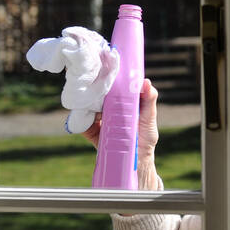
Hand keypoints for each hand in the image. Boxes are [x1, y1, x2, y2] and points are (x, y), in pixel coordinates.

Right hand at [82, 79, 161, 201]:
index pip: (111, 87)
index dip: (105, 76)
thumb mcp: (149, 117)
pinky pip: (83, 125)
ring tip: (85, 94)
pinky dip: (80, 120)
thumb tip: (146, 82)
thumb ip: (149, 100)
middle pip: (96, 95)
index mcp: (120, 102)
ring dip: (84, 101)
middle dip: (92, 86)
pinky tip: (82, 114)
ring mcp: (98, 121)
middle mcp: (107, 109)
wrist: (138, 162)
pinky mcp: (92, 134)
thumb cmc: (145, 137)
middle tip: (90, 78)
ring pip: (86, 107)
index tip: (102, 67)